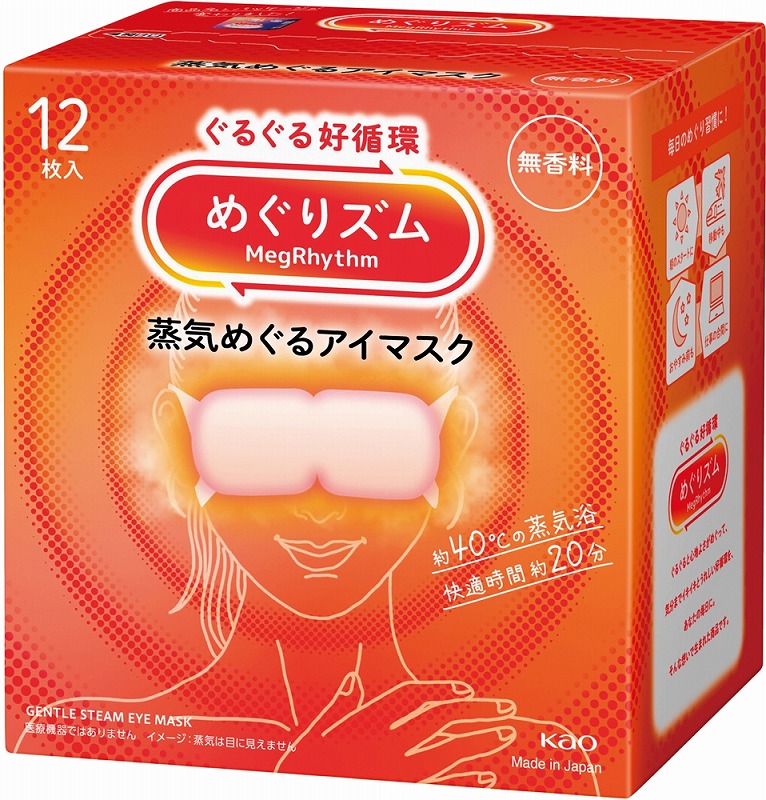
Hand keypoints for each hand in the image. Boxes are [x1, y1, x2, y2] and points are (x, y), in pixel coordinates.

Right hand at [275, 675, 515, 787]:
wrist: (307, 792)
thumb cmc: (308, 768)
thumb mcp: (315, 733)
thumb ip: (339, 706)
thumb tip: (353, 681)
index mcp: (372, 725)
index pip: (416, 699)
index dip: (443, 691)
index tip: (467, 690)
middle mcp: (393, 748)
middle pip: (445, 725)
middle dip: (478, 715)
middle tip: (507, 710)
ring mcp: (403, 774)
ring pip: (452, 755)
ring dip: (481, 744)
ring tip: (505, 735)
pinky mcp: (406, 792)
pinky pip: (445, 786)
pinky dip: (467, 781)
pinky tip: (486, 777)